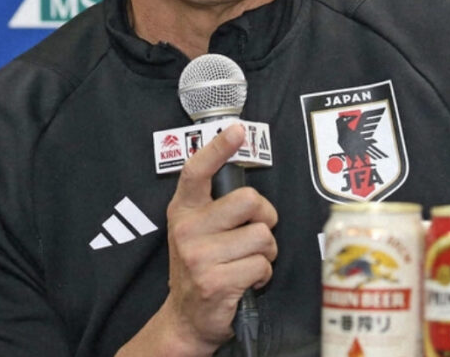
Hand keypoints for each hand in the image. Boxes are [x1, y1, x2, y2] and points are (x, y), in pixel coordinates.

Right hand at [164, 123, 278, 353]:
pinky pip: (262, 264)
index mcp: (183, 210)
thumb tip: (247, 184)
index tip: (237, 130)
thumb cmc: (201, 267)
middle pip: (250, 200)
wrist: (187, 319)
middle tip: (256, 233)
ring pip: (262, 236)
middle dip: (265, 218)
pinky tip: (246, 281)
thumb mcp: (196, 231)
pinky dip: (263, 275)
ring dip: (265, 252)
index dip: (218, 148)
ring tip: (246, 262)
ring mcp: (199, 255)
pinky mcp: (215, 280)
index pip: (197, 171)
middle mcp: (187, 229)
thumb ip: (214, 205)